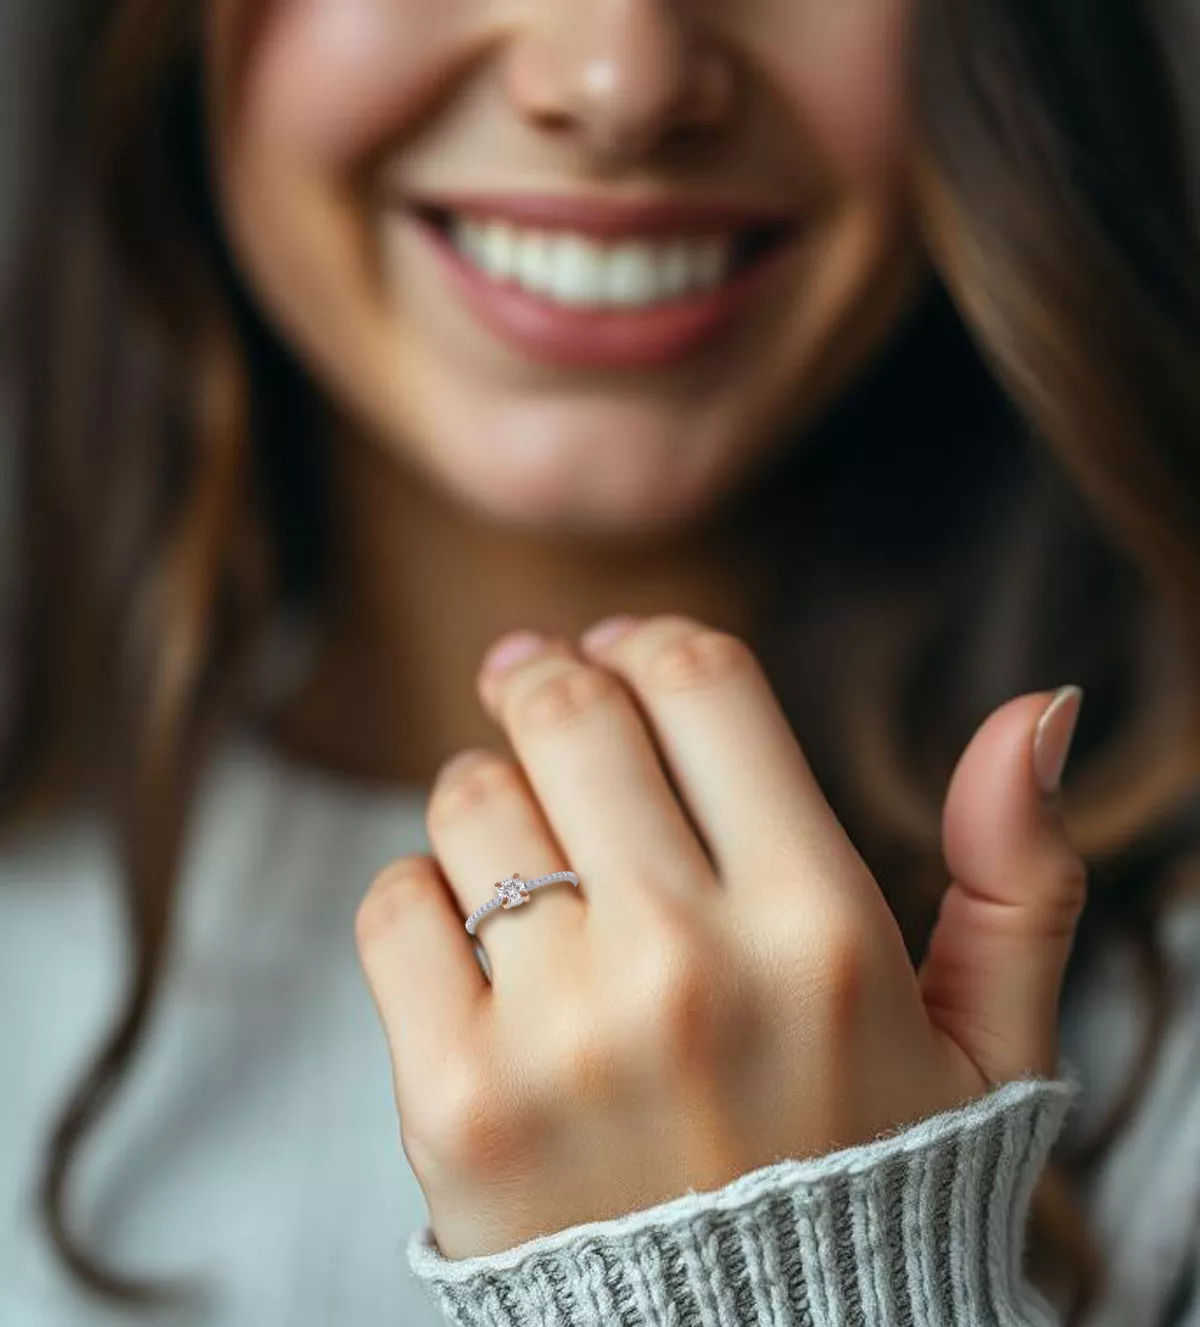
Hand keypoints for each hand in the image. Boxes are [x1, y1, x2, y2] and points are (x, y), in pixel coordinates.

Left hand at [356, 615, 1085, 1259]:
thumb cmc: (864, 1185)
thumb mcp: (985, 1047)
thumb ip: (1017, 874)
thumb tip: (1036, 706)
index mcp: (818, 925)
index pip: (701, 684)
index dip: (650, 642)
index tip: (623, 650)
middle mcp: (688, 964)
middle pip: (571, 715)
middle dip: (546, 677)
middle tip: (534, 680)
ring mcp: (562, 1034)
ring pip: (471, 799)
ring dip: (486, 791)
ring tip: (518, 834)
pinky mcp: (457, 1102)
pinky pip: (396, 907)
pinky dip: (421, 898)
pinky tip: (470, 938)